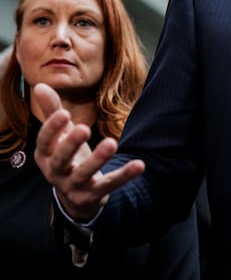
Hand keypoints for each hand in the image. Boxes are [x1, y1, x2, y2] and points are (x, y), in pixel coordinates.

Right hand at [33, 83, 144, 220]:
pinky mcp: (93, 195)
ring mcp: (74, 186)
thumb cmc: (67, 157)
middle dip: (71, 144)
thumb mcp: (60, 136)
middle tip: (84, 128)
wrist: (75, 196)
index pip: (44, 142)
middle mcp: (56, 173)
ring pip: (85, 173)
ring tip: (112, 143)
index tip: (63, 113)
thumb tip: (40, 84)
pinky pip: (110, 184)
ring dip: (98, 159)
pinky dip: (124, 175)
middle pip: (61, 159)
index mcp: (46, 156)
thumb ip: (51, 111)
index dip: (52, 129)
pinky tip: (139, 164)